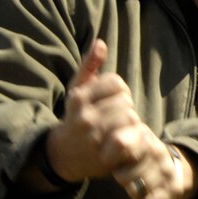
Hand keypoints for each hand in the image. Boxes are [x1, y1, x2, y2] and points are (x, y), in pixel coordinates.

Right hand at [40, 40, 197, 198]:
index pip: (116, 83)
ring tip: (121, 128)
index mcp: (79, 98)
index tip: (112, 99)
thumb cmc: (75, 117)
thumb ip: (89, 66)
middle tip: (118, 116)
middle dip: (126, 107)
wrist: (63, 156)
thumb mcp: (78, 90)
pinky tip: (127, 140)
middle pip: (126, 102)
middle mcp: (84, 117)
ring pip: (131, 119)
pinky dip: (134, 139)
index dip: (120, 90)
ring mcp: (94, 138)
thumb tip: (101, 42)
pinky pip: (131, 140)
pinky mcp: (105, 156)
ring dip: (131, 123)